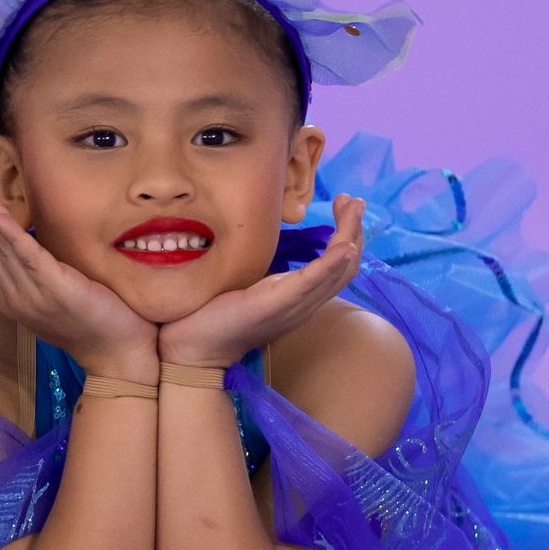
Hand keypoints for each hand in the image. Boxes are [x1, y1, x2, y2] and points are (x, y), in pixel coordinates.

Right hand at [0, 167, 158, 381]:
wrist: (116, 355)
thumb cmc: (88, 324)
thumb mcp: (46, 301)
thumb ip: (19, 282)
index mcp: (8, 298)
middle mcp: (12, 296)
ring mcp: (31, 294)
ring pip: (0, 245)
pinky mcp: (55, 288)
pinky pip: (26, 257)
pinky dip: (9, 234)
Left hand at [155, 196, 365, 371]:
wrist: (193, 350)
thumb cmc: (215, 314)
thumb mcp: (248, 285)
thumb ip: (266, 270)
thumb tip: (264, 239)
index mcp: (299, 297)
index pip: (338, 265)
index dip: (349, 234)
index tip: (346, 204)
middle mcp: (304, 304)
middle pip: (346, 265)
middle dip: (354, 228)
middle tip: (355, 200)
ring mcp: (293, 306)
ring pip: (337, 271)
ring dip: (350, 236)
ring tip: (353, 207)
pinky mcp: (276, 305)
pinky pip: (311, 283)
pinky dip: (331, 263)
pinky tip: (344, 245)